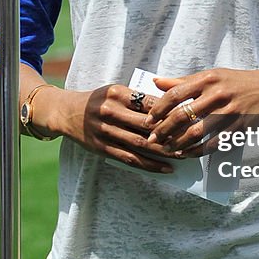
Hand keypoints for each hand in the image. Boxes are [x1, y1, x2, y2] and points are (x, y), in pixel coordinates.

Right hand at [50, 84, 176, 173]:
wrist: (66, 112)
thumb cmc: (99, 101)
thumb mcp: (115, 91)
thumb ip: (138, 97)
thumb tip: (171, 106)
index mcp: (116, 93)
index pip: (149, 102)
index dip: (170, 111)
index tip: (188, 116)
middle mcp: (110, 111)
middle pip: (147, 124)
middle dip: (171, 132)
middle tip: (192, 138)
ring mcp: (105, 131)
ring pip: (140, 143)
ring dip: (164, 151)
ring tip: (184, 155)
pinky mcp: (101, 148)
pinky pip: (130, 158)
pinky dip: (149, 164)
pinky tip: (165, 168)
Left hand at [144, 68, 258, 155]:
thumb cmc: (235, 81)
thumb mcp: (210, 75)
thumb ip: (183, 81)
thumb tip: (156, 81)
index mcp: (207, 79)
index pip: (175, 94)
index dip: (158, 109)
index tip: (149, 120)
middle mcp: (217, 95)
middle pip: (183, 116)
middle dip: (164, 130)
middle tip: (153, 139)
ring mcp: (228, 112)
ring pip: (196, 133)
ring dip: (178, 144)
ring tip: (168, 149)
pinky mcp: (238, 127)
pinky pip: (214, 143)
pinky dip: (198, 151)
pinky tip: (187, 154)